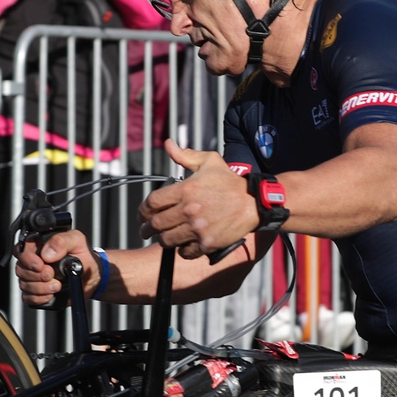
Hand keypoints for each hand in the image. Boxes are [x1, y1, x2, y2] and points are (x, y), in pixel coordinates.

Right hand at [14, 230, 98, 305]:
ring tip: (57, 285)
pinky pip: (28, 298)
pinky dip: (39, 298)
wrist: (92, 276)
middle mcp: (33, 261)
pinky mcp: (36, 292)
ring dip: (41, 288)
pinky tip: (51, 294)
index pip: (21, 250)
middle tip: (52, 275)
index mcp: (38, 245)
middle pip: (21, 269)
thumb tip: (47, 254)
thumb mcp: (76, 241)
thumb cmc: (83, 256)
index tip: (41, 265)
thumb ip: (61, 241)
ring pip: (24, 284)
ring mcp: (33, 278)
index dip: (28, 259)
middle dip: (37, 276)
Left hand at [139, 140, 259, 259]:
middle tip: (145, 231)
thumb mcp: (209, 162)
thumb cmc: (231, 182)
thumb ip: (186, 155)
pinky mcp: (207, 243)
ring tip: (163, 238)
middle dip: (146, 229)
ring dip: (163, 240)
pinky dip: (181, 251)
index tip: (142, 215)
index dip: (142, 211)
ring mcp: (197, 228)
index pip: (152, 203)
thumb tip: (168, 144)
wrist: (254, 202)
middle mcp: (188, 210)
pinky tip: (183, 246)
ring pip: (167, 240)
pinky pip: (185, 252)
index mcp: (185, 190)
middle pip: (155, 224)